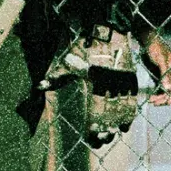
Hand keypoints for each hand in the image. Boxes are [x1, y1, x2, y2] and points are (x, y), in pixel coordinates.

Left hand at [51, 25, 143, 146]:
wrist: (108, 28)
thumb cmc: (85, 45)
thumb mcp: (68, 60)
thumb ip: (56, 77)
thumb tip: (38, 87)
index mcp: (95, 82)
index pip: (95, 112)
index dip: (93, 127)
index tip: (89, 138)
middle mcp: (112, 85)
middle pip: (110, 115)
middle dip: (105, 131)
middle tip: (100, 142)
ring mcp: (124, 82)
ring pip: (122, 110)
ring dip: (117, 126)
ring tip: (111, 137)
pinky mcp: (132, 78)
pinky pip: (132, 101)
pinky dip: (129, 114)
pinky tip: (125, 125)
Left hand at [141, 28, 170, 105]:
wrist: (147, 40)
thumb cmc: (155, 47)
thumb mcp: (160, 60)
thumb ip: (164, 74)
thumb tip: (168, 89)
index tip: (168, 102)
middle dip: (165, 98)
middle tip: (156, 103)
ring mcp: (165, 75)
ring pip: (165, 91)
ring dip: (159, 97)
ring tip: (151, 101)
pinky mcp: (158, 76)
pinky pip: (159, 88)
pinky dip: (156, 93)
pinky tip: (150, 97)